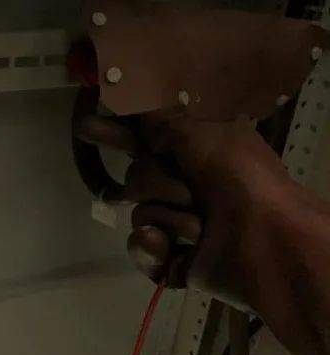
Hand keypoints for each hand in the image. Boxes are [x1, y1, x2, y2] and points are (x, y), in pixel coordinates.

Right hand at [77, 112, 300, 309]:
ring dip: (169, 218)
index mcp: (194, 155)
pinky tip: (168, 247)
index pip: (143, 141)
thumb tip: (127, 95)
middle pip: (136, 179)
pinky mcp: (172, 259)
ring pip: (140, 216)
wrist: (267, 241)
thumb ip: (159, 117)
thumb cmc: (241, 179)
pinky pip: (141, 249)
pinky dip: (153, 249)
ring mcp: (177, 225)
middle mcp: (184, 187)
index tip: (86, 127)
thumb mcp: (203, 134)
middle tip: (190, 191)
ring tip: (200, 227)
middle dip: (158, 184)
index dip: (115, 134)